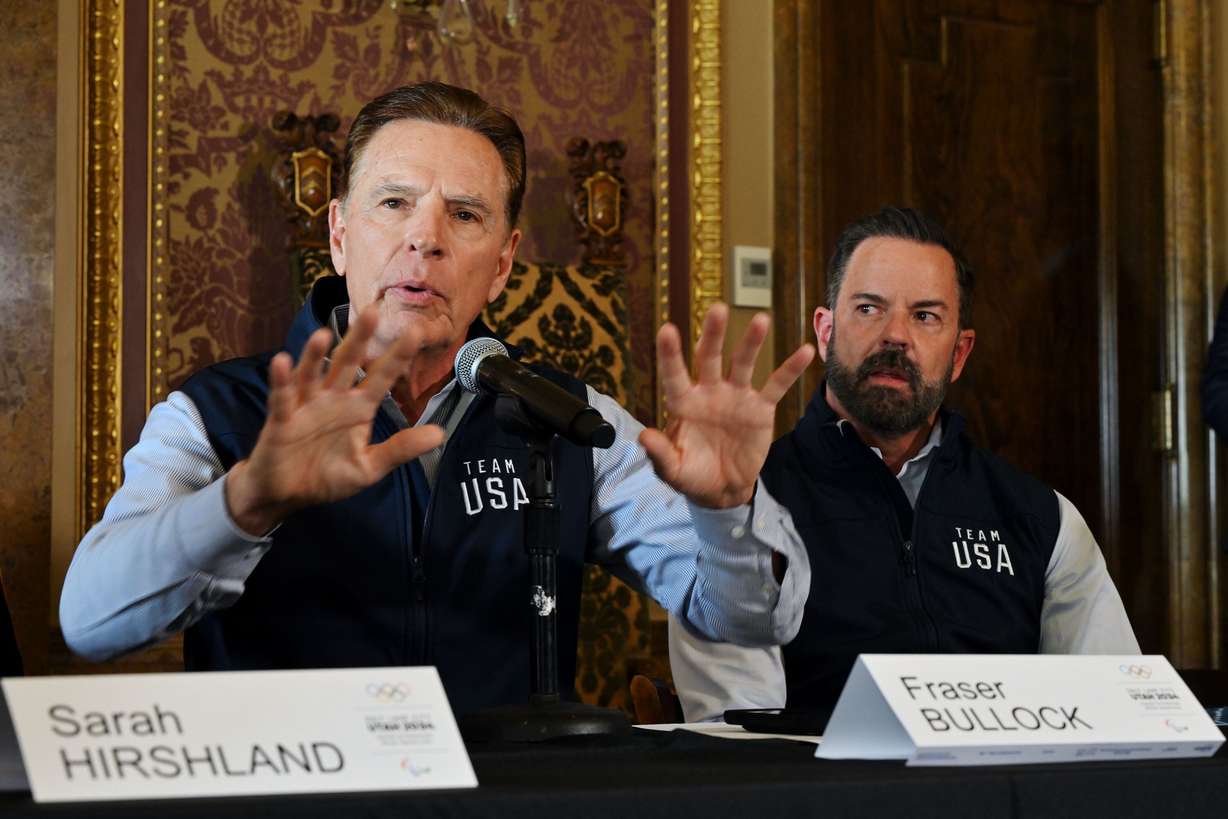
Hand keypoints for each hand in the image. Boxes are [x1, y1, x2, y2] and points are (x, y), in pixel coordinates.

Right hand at [225, 306, 445, 534]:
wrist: (287, 495)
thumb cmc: (327, 477)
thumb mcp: (369, 467)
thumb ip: (400, 449)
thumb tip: (440, 435)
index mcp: (358, 408)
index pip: (382, 377)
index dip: (398, 356)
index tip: (416, 332)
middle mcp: (333, 399)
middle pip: (347, 363)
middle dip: (359, 339)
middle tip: (373, 312)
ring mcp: (306, 405)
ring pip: (312, 374)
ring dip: (315, 354)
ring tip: (323, 334)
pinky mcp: (281, 419)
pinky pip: (282, 397)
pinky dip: (282, 380)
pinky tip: (282, 361)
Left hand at [640, 303, 813, 508]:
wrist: (723, 489)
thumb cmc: (692, 475)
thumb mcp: (673, 470)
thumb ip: (660, 453)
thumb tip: (644, 436)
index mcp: (683, 403)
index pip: (674, 374)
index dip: (670, 354)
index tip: (667, 330)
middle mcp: (709, 392)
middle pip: (709, 357)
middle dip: (713, 334)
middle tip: (718, 309)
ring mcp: (736, 396)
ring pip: (743, 363)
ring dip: (751, 342)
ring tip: (761, 320)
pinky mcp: (760, 408)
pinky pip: (776, 385)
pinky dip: (790, 369)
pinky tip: (806, 351)